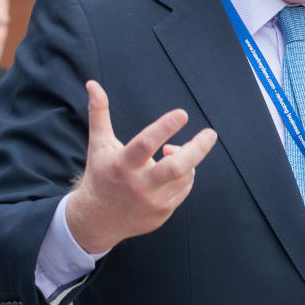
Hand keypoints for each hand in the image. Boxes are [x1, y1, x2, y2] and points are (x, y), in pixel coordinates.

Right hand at [65, 80, 216, 253]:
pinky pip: (185, 188)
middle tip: (211, 133)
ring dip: (187, 159)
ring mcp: (153, 202)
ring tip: (174, 153)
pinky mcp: (163, 213)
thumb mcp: (98, 144)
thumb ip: (99, 113)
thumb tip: (93, 83)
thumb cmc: (101, 175)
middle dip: (197, 149)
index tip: (182, 114)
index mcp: (122, 164)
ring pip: (184, 175)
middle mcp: (138, 185)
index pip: (145, 144)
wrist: (96, 221)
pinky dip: (185, 175)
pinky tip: (172, 172)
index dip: (164, 128)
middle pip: (175, 167)